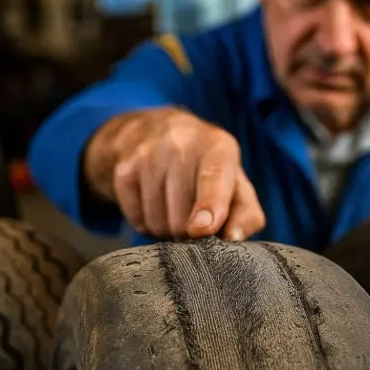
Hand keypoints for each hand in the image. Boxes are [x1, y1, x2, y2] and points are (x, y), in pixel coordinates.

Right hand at [84, 107, 265, 240]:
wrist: (154, 130)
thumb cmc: (206, 167)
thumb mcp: (235, 183)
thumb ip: (246, 214)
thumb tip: (234, 238)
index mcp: (217, 146)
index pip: (213, 176)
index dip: (209, 205)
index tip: (202, 228)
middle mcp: (181, 142)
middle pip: (182, 216)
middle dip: (189, 231)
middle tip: (192, 219)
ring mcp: (148, 153)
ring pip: (157, 221)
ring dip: (167, 229)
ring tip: (173, 209)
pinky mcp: (123, 169)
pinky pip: (136, 219)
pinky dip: (146, 223)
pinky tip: (153, 204)